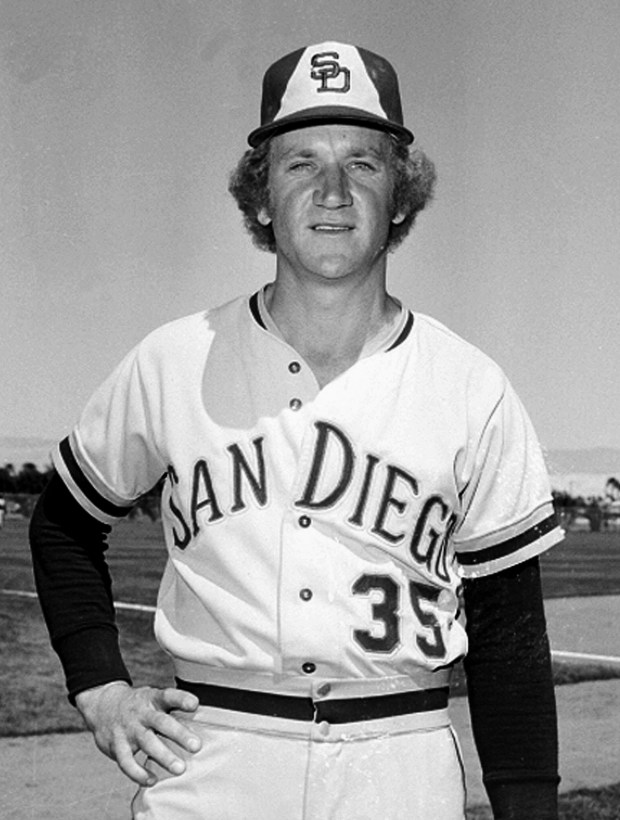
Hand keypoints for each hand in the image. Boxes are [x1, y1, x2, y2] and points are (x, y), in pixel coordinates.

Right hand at [75, 681, 200, 785]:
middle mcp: (142, 713)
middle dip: (179, 734)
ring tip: (180, 769)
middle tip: (197, 746)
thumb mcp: (153, 699)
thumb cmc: (139, 706)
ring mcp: (129, 729)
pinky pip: (126, 762)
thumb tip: (204, 721)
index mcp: (153, 698)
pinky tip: (152, 780)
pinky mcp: (117, 745)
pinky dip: (138, 773)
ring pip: (147, 743)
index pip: (168, 696)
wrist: (102, 706)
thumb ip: (173, 709)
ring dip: (164, 756)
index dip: (181, 699)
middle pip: (162, 722)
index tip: (195, 704)